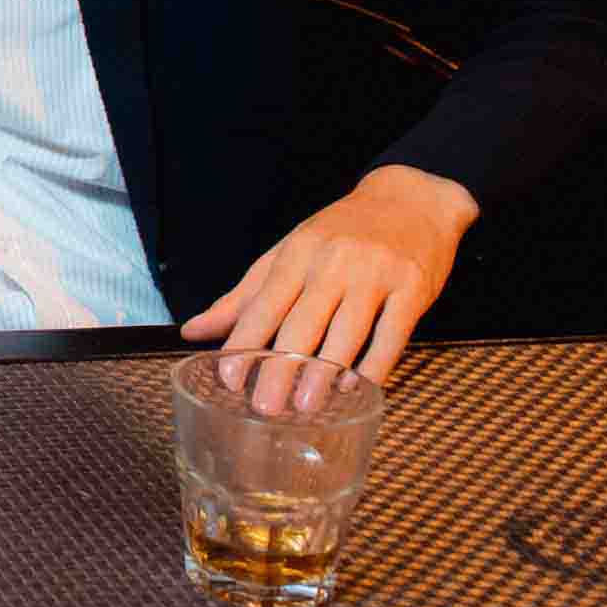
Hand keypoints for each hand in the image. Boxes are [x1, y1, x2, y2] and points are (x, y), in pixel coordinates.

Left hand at [182, 163, 477, 384]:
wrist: (410, 199)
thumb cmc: (340, 232)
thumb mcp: (287, 253)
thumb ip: (244, 296)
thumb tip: (194, 331)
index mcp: (295, 256)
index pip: (262, 306)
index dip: (244, 344)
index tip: (228, 380)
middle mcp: (332, 265)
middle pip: (301, 325)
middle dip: (280, 369)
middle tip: (265, 407)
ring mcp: (375, 275)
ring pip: (346, 332)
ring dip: (324, 374)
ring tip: (306, 406)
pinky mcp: (412, 287)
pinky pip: (392, 334)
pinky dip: (374, 364)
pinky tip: (358, 387)